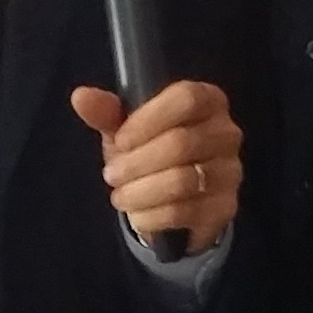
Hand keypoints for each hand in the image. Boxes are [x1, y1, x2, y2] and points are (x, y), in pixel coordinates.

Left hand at [71, 78, 241, 252]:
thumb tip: (81, 97)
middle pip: (181, 143)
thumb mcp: (126, 129)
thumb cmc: (150, 151)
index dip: (149, 120)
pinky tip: (138, 215)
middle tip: (112, 175)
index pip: (187, 98)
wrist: (174, 200)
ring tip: (120, 196)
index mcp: (207, 101)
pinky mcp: (226, 207)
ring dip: (140, 192)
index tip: (120, 140)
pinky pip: (184, 212)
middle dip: (136, 163)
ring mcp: (230, 172)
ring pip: (182, 181)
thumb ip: (106, 113)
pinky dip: (151, 216)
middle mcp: (227, 133)